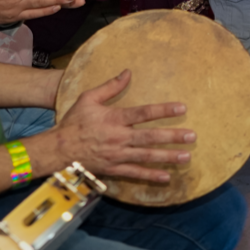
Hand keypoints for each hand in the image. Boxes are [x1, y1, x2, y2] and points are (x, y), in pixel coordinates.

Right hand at [48, 70, 193, 182]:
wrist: (56, 150)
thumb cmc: (73, 122)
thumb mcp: (88, 99)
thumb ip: (110, 86)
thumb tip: (128, 72)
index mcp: (113, 119)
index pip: (143, 113)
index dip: (163, 110)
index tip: (182, 108)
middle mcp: (118, 138)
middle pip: (149, 137)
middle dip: (172, 137)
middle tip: (192, 136)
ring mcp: (116, 155)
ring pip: (145, 157)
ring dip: (167, 157)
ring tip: (186, 157)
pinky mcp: (112, 168)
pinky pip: (134, 173)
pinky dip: (150, 176)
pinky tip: (166, 177)